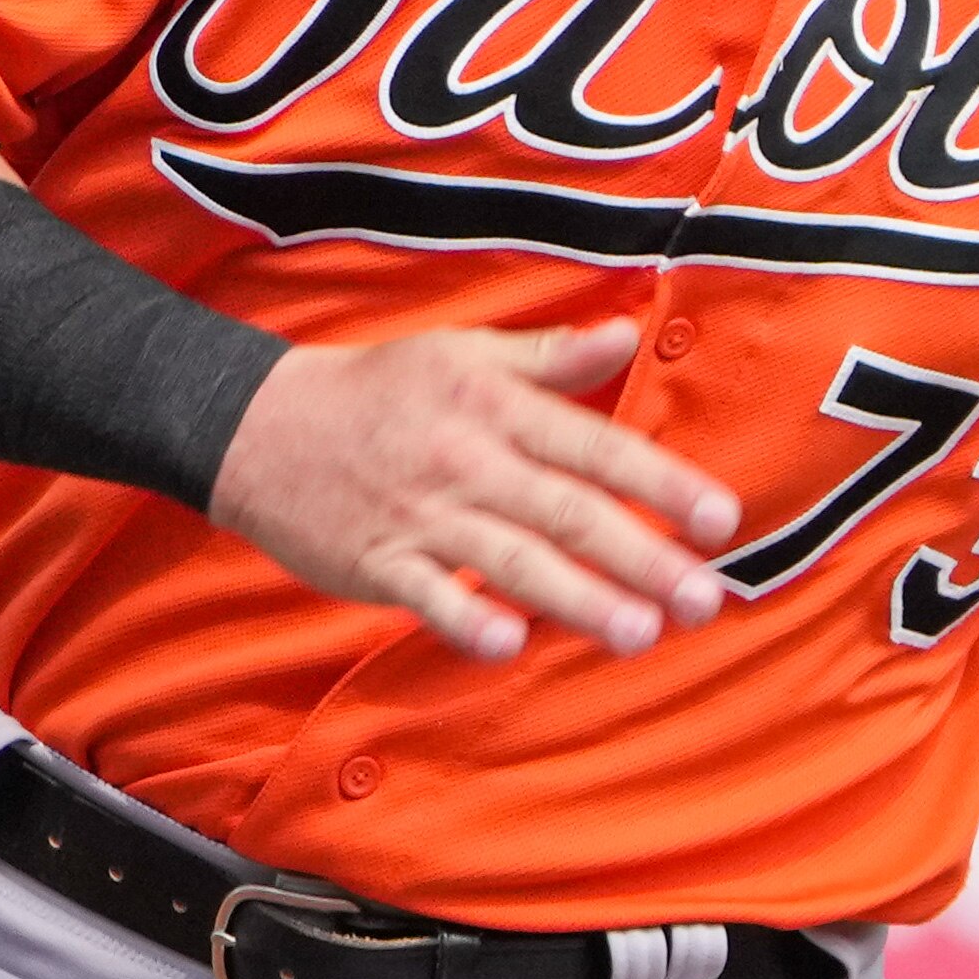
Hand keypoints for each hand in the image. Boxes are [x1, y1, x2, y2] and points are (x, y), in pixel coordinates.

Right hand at [207, 321, 736, 661]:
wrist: (259, 427)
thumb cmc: (377, 392)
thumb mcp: (462, 353)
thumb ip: (550, 357)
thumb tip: (628, 332)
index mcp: (495, 404)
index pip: (594, 447)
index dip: (660, 483)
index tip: (719, 520)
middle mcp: (467, 459)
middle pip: (566, 511)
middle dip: (640, 556)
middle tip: (704, 600)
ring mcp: (421, 516)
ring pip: (510, 560)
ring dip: (576, 598)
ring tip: (639, 634)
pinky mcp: (377, 563)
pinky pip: (427, 596)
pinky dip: (465, 619)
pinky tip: (509, 645)